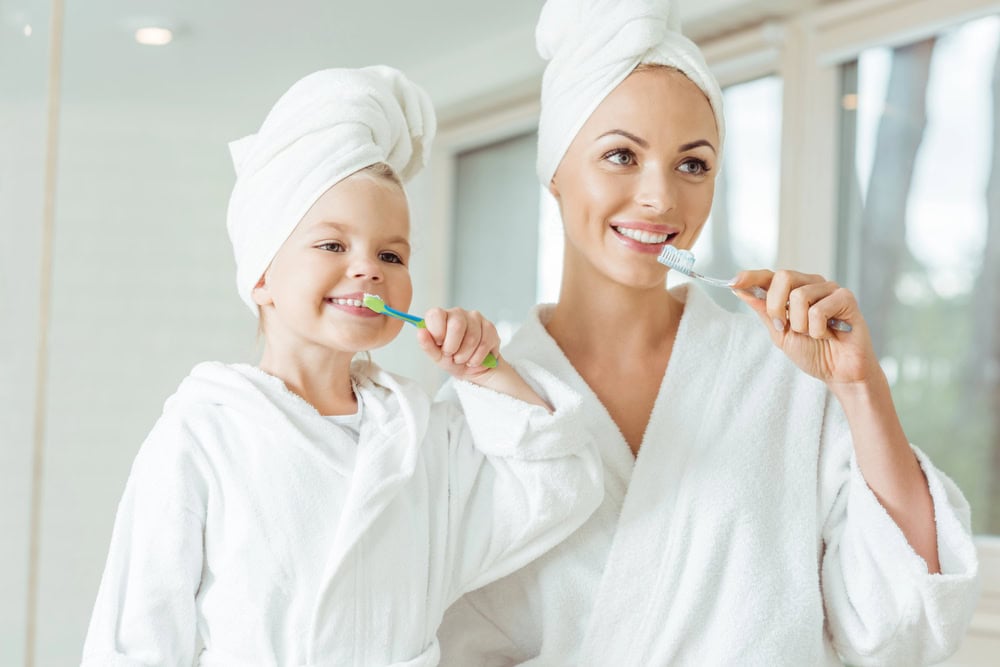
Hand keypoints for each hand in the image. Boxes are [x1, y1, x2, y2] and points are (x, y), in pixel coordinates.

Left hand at [417, 307, 500, 382]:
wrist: (472, 368)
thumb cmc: (452, 358)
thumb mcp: (436, 356)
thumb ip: (427, 345)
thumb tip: (420, 332)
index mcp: (440, 316)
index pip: (436, 314)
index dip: (437, 332)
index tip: (439, 344)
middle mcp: (457, 313)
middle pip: (456, 325)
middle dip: (453, 347)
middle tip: (451, 354)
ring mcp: (475, 318)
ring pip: (472, 337)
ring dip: (465, 355)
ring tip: (462, 359)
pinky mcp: (490, 327)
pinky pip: (484, 343)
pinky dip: (477, 357)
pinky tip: (474, 359)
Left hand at [730, 270, 880, 386]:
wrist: (839, 373)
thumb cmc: (813, 352)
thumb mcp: (780, 333)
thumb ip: (764, 311)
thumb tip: (741, 290)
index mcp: (794, 291)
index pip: (770, 276)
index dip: (751, 277)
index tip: (733, 282)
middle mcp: (811, 284)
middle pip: (783, 276)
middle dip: (776, 306)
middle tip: (784, 327)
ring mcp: (829, 289)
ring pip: (800, 296)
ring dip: (800, 325)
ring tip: (814, 334)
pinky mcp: (846, 298)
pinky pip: (818, 310)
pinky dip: (818, 329)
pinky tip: (829, 334)